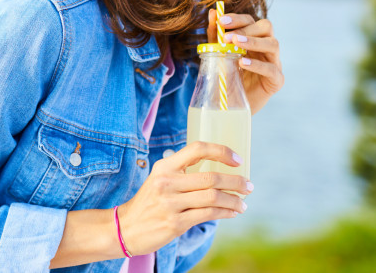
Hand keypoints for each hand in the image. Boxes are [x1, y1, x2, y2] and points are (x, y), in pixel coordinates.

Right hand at [116, 142, 251, 255]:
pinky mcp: (175, 223)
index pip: (197, 149)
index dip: (221, 151)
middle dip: (236, 181)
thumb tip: (218, 171)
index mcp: (164, 166)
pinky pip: (208, 214)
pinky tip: (232, 213)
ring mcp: (170, 203)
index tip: (238, 159)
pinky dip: (225, 213)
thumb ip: (182, 173)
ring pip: (213, 197)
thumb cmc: (149, 202)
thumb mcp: (160, 179)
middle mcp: (167, 182)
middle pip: (211, 177)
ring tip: (243, 203)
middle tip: (249, 186)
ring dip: (234, 200)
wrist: (126, 227)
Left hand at [206, 9, 283, 113]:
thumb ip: (216, 36)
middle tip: (227, 36)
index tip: (222, 20)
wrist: (230, 105)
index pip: (251, 20)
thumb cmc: (227, 77)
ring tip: (235, 44)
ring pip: (273, 44)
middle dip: (246, 28)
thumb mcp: (218, 54)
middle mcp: (266, 47)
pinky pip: (272, 69)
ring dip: (253, 42)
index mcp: (254, 38)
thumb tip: (213, 12)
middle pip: (266, 27)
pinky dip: (257, 65)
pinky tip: (242, 63)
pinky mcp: (276, 80)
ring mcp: (274, 62)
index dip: (238, 18)